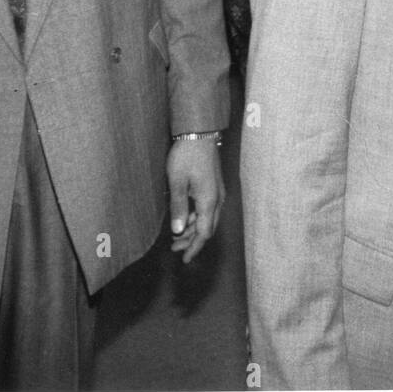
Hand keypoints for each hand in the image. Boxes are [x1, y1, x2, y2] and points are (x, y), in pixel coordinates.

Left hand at [166, 138, 225, 263]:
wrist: (200, 133)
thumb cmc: (187, 156)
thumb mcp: (177, 182)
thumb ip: (178, 207)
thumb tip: (178, 231)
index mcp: (209, 201)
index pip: (204, 233)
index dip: (194, 247)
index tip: (184, 259)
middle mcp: (217, 200)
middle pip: (207, 228)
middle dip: (192, 241)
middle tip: (174, 248)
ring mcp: (217, 192)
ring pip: (207, 219)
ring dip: (193, 229)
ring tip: (176, 234)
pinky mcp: (214, 185)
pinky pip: (207, 208)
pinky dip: (196, 217)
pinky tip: (184, 217)